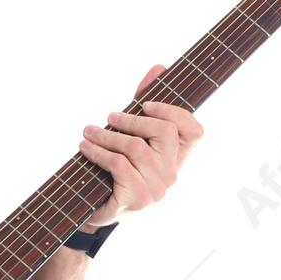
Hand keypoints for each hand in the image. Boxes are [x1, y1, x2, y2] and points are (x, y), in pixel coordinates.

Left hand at [76, 63, 203, 215]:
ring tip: (88, 133)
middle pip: (165, 132)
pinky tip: (86, 148)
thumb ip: (144, 105)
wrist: (95, 212)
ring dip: (107, 135)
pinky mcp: (138, 198)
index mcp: (177, 159)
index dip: (173, 112)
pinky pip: (119, 164)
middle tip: (110, 117)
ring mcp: (158, 189)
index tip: (145, 104)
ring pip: (136, 147)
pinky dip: (98, 152)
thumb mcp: (131, 136)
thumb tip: (159, 67)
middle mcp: (172, 174)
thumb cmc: (114, 172)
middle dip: (132, 120)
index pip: (195, 131)